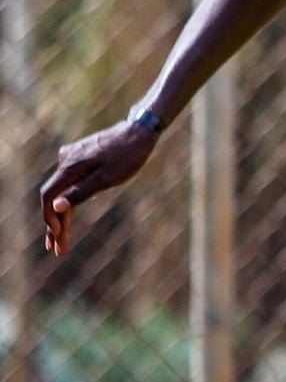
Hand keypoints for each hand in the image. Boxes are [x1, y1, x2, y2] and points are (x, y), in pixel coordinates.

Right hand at [39, 120, 158, 257]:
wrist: (140, 132)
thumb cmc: (128, 155)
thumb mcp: (108, 178)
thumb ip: (81, 192)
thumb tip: (57, 208)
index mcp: (69, 166)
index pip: (49, 196)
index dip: (50, 219)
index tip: (56, 238)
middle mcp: (65, 161)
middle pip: (55, 196)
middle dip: (56, 224)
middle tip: (57, 249)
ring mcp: (72, 159)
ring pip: (63, 190)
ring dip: (63, 215)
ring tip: (62, 240)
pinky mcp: (81, 159)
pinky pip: (71, 183)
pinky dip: (71, 200)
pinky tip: (70, 216)